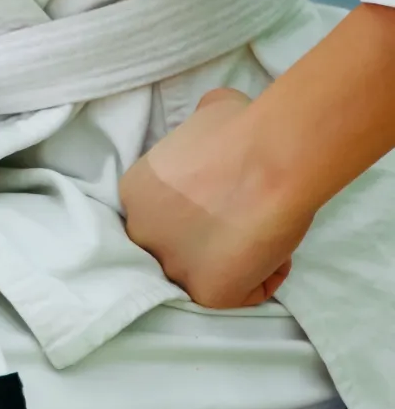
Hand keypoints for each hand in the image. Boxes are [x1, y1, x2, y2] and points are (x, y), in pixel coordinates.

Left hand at [119, 88, 308, 308]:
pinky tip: (275, 252)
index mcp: (133, 194)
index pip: (162, 214)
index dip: (200, 208)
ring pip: (206, 274)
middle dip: (208, 238)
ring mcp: (172, 268)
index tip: (229, 195)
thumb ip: (200, 125)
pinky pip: (240, 295)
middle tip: (246, 219)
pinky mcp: (208, 294)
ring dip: (236, 260)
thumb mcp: (207, 113)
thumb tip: (212, 120)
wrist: (269, 159)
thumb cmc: (240, 129)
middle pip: (176, 246)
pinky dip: (264, 277)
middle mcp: (142, 234)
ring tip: (264, 234)